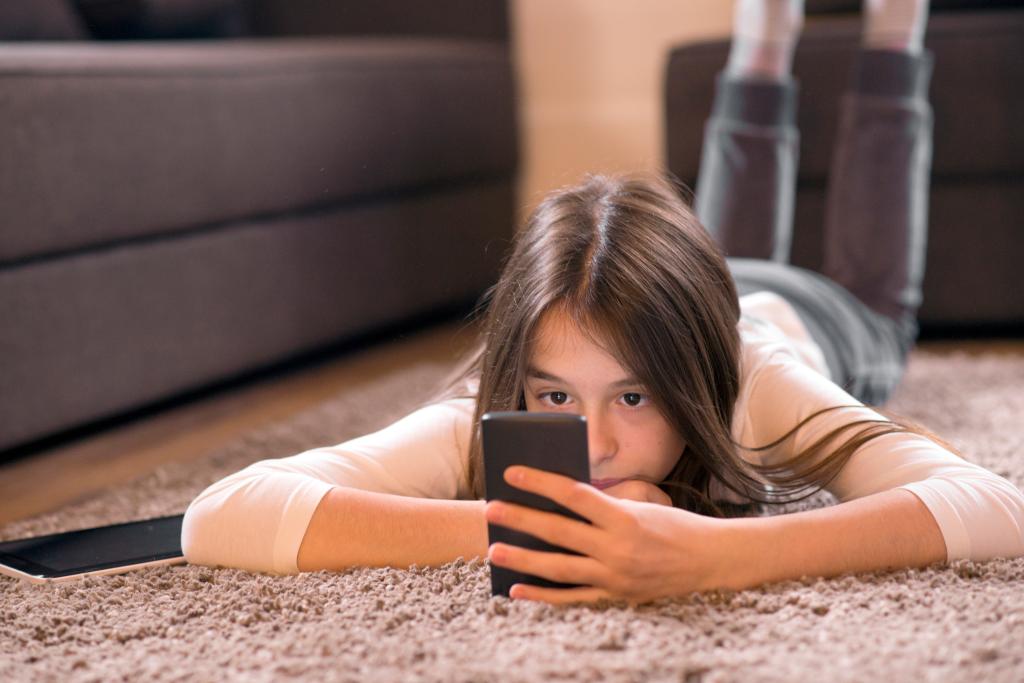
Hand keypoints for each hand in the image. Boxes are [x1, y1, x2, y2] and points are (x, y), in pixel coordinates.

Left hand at [485, 465, 729, 605]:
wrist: (710, 561)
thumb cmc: (673, 526)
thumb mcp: (641, 506)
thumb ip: (603, 506)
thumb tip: (557, 499)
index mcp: (625, 517)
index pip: (574, 494)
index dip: (541, 482)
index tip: (511, 472)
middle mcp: (618, 548)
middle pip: (559, 531)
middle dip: (521, 519)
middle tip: (491, 509)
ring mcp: (615, 576)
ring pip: (559, 567)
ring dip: (523, 559)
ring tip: (494, 550)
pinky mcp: (616, 597)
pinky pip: (572, 598)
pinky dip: (543, 595)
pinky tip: (517, 589)